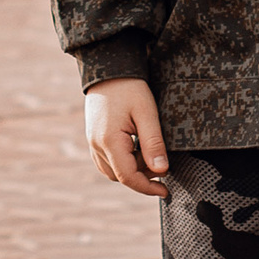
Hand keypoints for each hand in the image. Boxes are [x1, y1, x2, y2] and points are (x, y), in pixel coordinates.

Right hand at [85, 78, 169, 198]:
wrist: (109, 67)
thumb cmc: (130, 87)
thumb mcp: (147, 113)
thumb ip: (153, 144)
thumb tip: (162, 171)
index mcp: (109, 140)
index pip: (128, 177)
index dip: (148, 187)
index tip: (166, 190)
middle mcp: (96, 145)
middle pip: (120, 176)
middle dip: (142, 177)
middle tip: (162, 164)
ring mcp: (92, 141)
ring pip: (112, 171)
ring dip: (132, 170)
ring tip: (149, 153)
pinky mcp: (94, 136)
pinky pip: (106, 160)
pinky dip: (123, 162)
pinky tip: (137, 149)